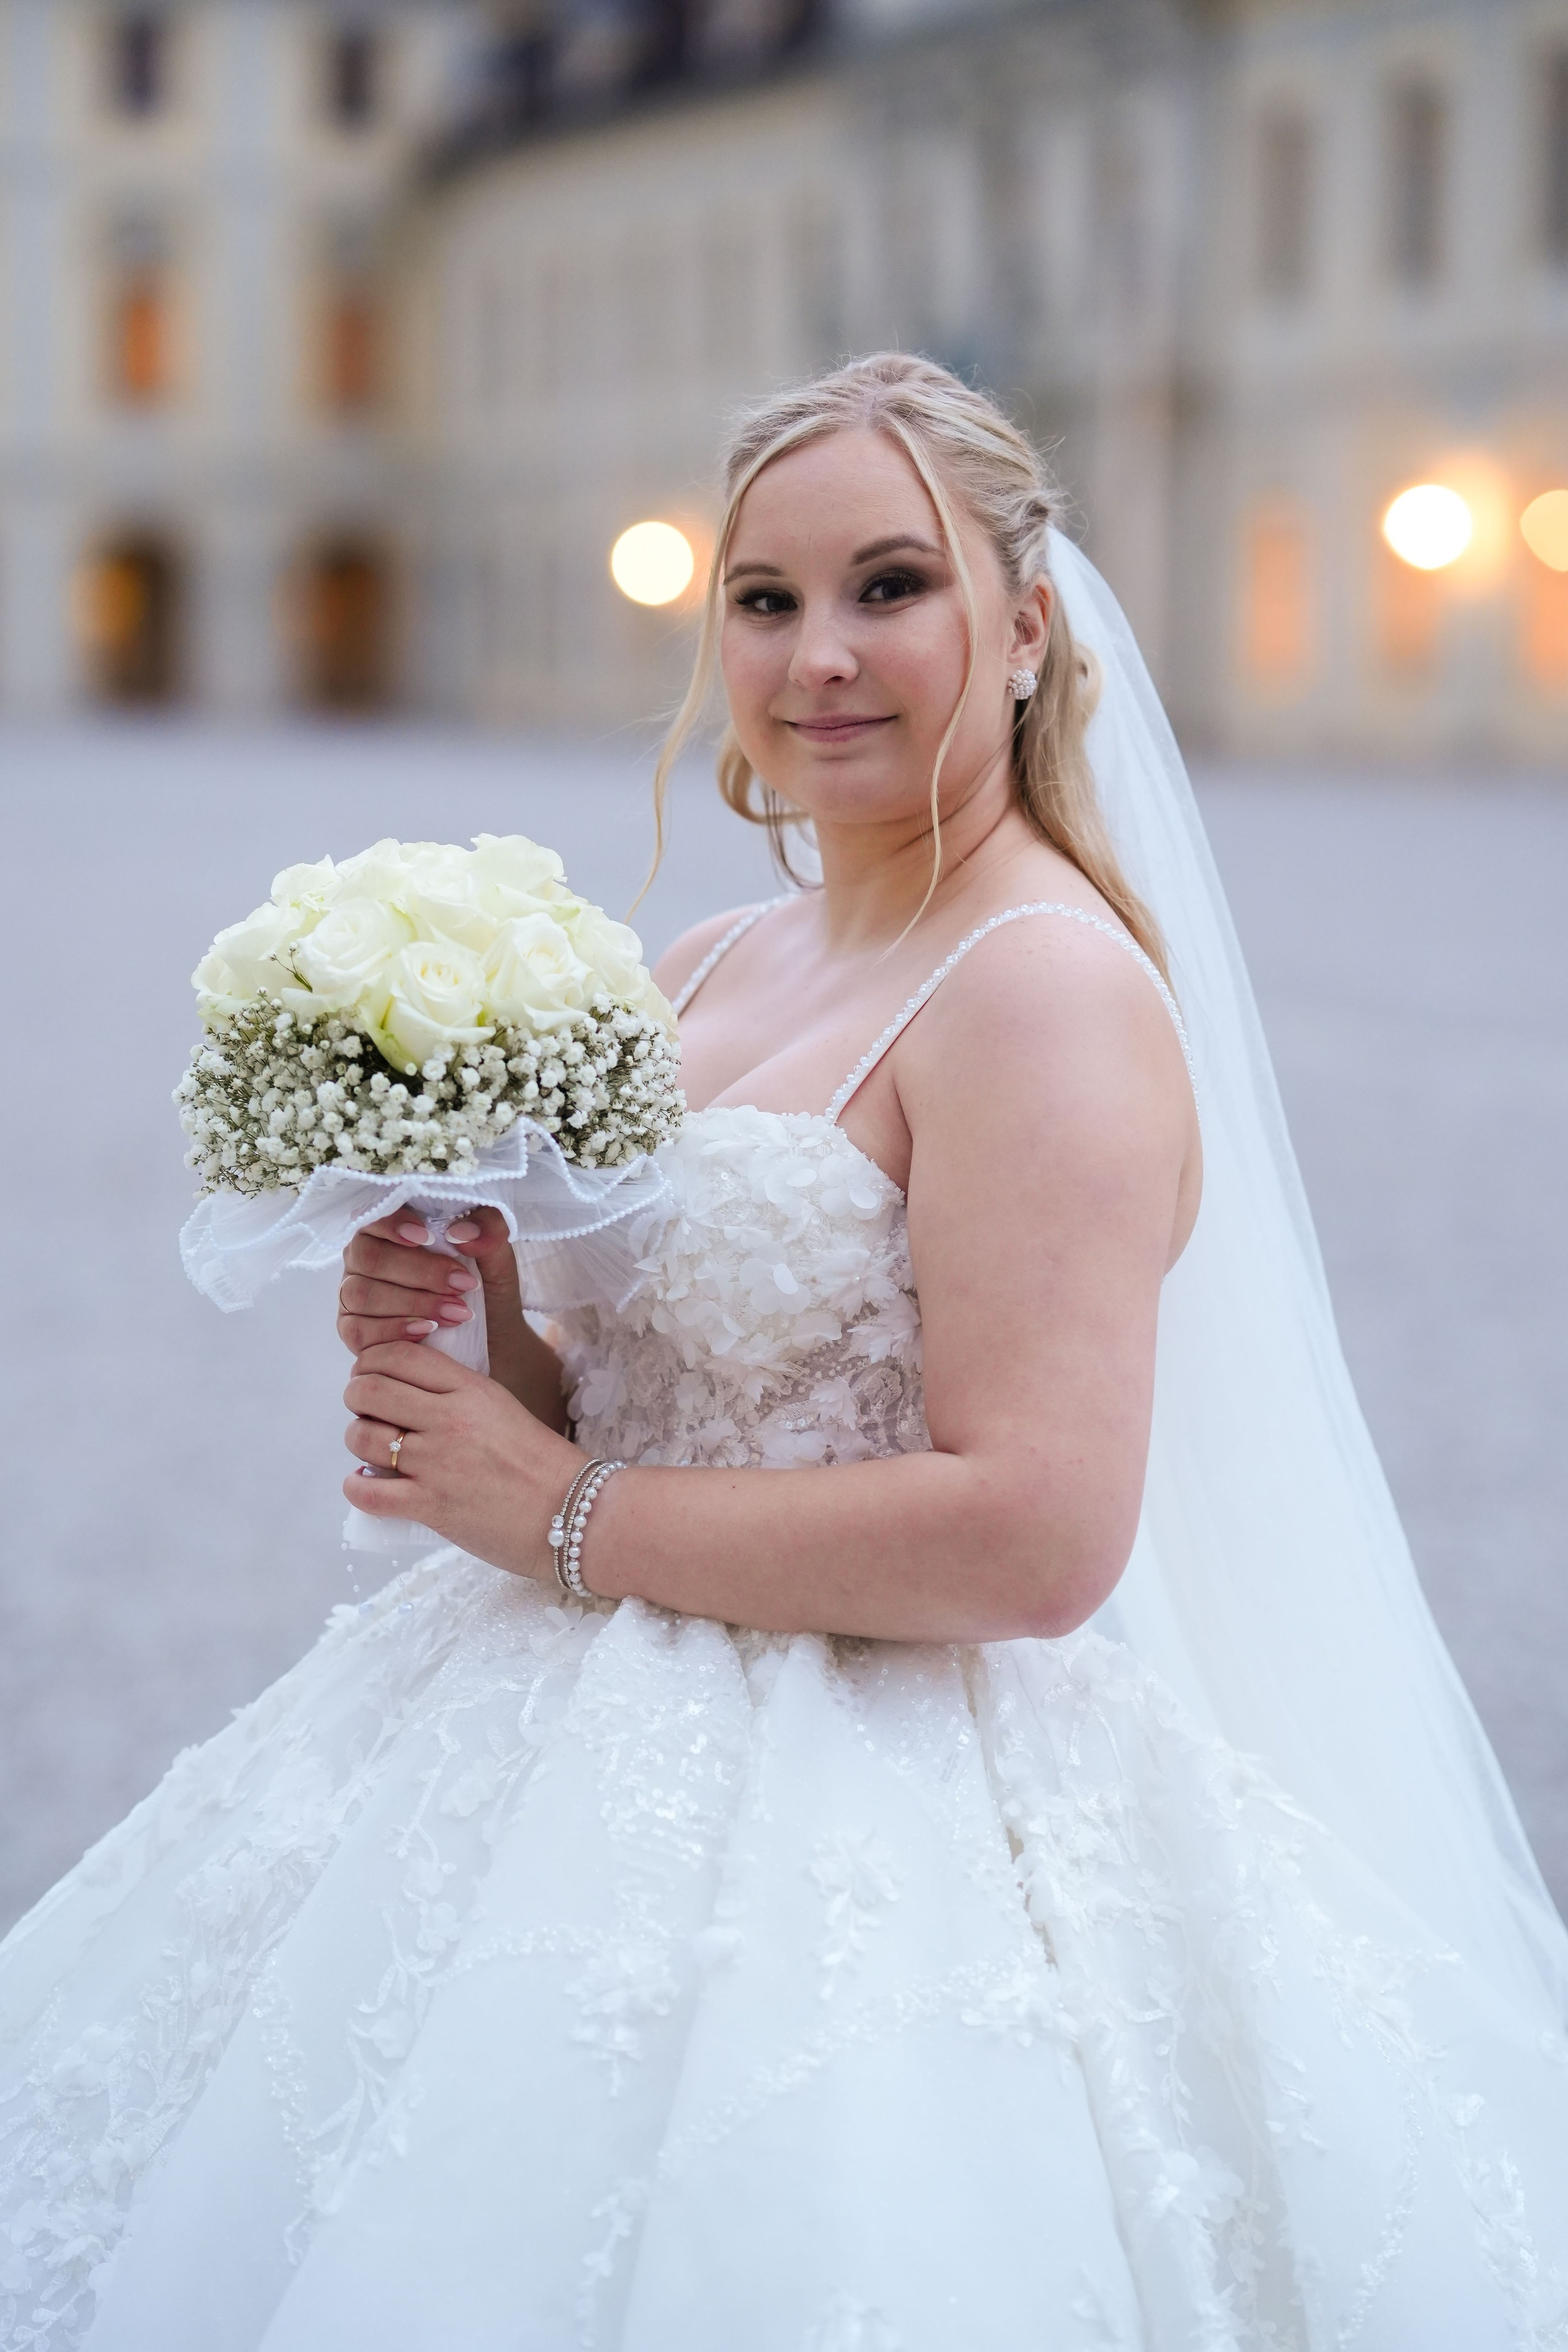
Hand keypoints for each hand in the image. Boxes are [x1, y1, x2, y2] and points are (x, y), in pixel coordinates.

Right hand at [338, 1207, 566, 1427]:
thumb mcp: (498, 1259)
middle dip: (420, 1272)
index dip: (394, 1224)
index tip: (428, 1237)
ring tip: (456, 1313)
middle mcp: (364, 1259)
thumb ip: (490, 1232)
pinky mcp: (354, 1330)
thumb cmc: (487, 1293)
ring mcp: (354, 1295)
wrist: (494, 1342)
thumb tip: (462, 1231)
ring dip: (412, 1304)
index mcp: (391, 1229)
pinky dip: (394, 1330)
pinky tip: (427, 1331)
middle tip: (463, 1285)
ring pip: (361, 1294)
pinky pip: (357, 1329)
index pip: (375, 1215)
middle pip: (369, 1258)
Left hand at [343, 1339, 580, 1579]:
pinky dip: (357, 1486)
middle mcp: (449, 1418)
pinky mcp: (429, 1505)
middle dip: (358, 1397)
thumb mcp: (503, 1407)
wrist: (572, 1513)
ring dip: (359, 1440)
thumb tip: (412, 1387)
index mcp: (471, 1388)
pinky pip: (366, 1490)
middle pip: (369, 1389)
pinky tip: (369, 1484)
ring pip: (362, 1436)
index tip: (374, 1375)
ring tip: (374, 1450)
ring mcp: (437, 1462)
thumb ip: (460, 1393)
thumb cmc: (542, 1463)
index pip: (399, 1355)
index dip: (373, 1362)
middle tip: (370, 1412)